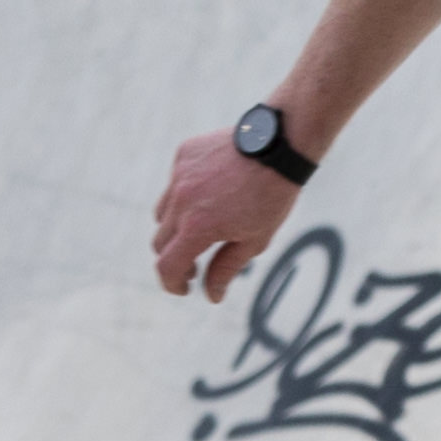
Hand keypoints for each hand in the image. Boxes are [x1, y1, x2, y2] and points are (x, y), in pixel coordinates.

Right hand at [153, 129, 303, 301]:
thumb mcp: (254, 240)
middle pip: (160, 242)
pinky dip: (184, 195)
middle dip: (176, 258)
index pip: (167, 267)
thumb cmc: (272, 195)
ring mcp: (179, 175)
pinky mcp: (183, 155)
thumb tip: (211, 295)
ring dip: (176, 227)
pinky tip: (211, 193)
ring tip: (204, 227)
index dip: (173, 284)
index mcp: (197, 227)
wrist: (279, 144)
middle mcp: (181, 201)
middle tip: (197, 264)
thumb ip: (226, 269)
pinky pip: (174, 184)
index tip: (186, 288)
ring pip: (163, 213)